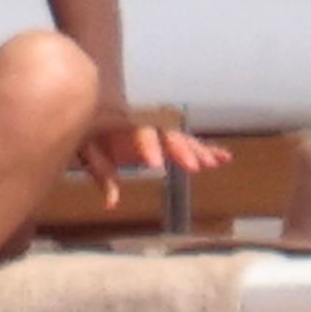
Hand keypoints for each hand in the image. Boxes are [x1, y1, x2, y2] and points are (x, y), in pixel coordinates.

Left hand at [78, 120, 232, 210]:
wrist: (91, 106)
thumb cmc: (87, 132)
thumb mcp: (89, 152)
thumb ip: (103, 175)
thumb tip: (111, 204)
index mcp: (127, 126)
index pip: (141, 135)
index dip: (150, 149)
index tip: (157, 165)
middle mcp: (147, 125)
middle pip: (169, 136)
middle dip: (183, 151)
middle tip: (197, 167)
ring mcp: (158, 130)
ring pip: (182, 139)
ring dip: (200, 150)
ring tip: (217, 162)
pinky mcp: (165, 138)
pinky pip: (186, 143)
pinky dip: (203, 149)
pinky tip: (222, 158)